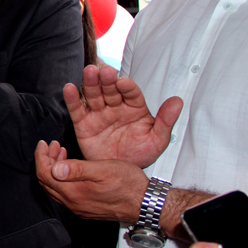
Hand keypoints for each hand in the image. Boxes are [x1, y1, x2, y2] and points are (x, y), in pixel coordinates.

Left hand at [34, 139, 147, 222]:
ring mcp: (78, 208)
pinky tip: (71, 169)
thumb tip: (55, 168)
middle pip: (46, 182)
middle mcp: (73, 203)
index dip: (41, 157)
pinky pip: (65, 194)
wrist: (146, 204)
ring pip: (55, 188)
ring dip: (54, 169)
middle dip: (46, 161)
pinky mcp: (85, 209)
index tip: (44, 144)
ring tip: (61, 153)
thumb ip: (77, 169)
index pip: (44, 174)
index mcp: (74, 193)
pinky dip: (62, 178)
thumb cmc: (129, 185)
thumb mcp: (103, 169)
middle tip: (53, 146)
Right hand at [65, 64, 182, 167]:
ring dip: (90, 83)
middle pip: (110, 90)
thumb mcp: (157, 140)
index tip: (123, 83)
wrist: (120, 176)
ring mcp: (99, 114)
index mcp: (134, 108)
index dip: (127, 87)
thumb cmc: (139, 155)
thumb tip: (178, 101)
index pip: (131, 93)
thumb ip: (166, 120)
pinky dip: (72, 99)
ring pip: (93, 95)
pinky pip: (77, 110)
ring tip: (88, 72)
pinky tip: (70, 88)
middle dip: (107, 80)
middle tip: (105, 71)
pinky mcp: (83, 123)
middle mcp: (115, 107)